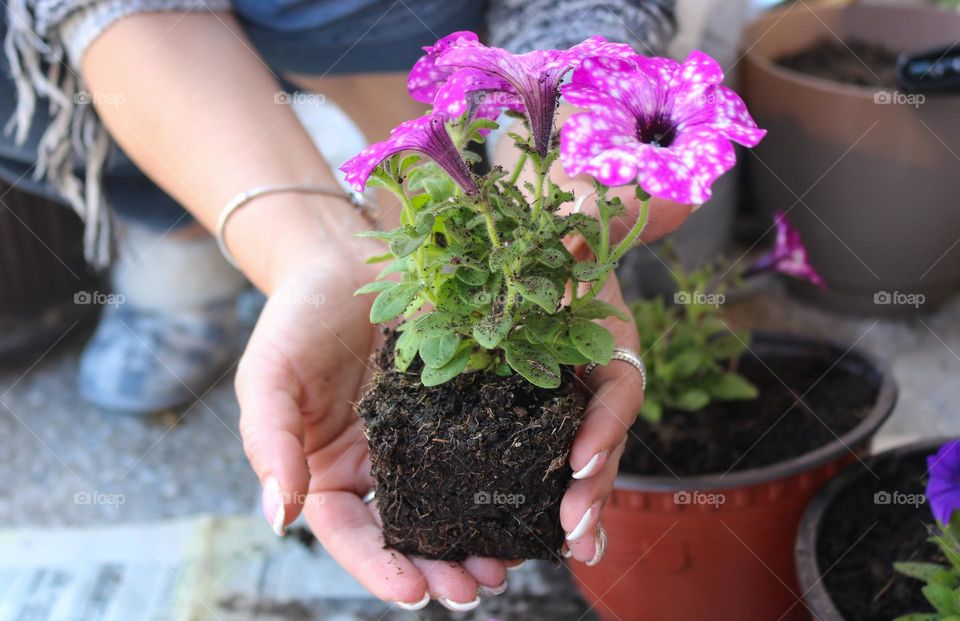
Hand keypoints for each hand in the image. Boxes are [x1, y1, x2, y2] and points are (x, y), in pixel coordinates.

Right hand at [236, 248, 508, 609]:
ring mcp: (426, 439)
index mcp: (331, 473)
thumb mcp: (269, 378)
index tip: (414, 593)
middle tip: (475, 590)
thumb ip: (270, 443)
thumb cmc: (296, 318)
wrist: (345, 258)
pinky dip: (506, 481)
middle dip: (441, 568)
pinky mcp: (463, 407)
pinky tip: (527, 499)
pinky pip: (486, 451)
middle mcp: (382, 467)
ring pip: (455, 503)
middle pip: (411, 533)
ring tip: (506, 564)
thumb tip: (276, 518)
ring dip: (479, 539)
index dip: (381, 568)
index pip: (352, 536)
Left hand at [489, 109, 679, 564]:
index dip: (607, 424)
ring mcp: (557, 392)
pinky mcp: (519, 403)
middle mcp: (589, 372)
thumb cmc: (553, 213)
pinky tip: (520, 531)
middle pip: (599, 438)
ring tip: (566, 548)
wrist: (516, 222)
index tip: (581, 459)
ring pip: (570, 456)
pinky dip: (530, 490)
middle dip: (591, 486)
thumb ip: (615, 207)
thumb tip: (680, 194)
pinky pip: (528, 450)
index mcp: (608, 336)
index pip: (619, 387)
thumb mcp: (578, 205)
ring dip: (572, 504)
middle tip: (575, 531)